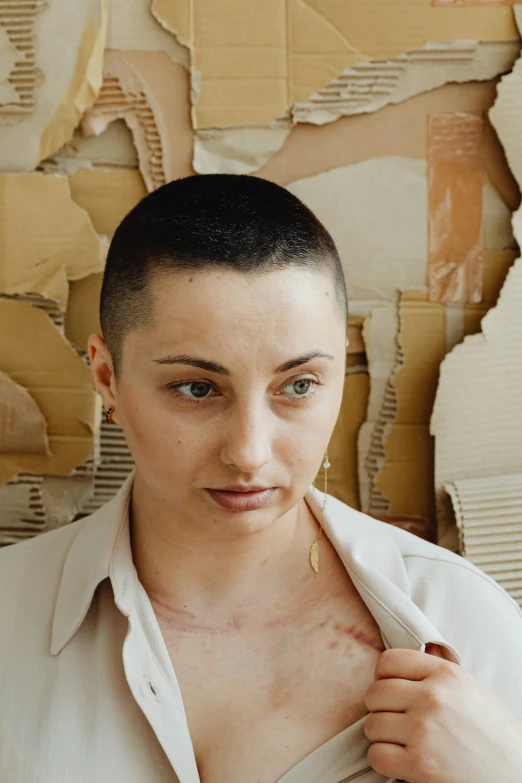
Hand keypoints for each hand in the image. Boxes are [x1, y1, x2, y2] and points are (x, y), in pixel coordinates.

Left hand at [363, 645, 521, 782]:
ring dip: (382, 737)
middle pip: (374, 693)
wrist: (516, 775)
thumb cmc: (494, 733)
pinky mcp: (419, 765)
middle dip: (380, 709)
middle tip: (396, 720)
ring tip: (402, 742)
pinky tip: (401, 761)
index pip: (388, 661)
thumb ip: (438, 671)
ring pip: (372, 725)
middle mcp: (432, 697)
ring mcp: (424, 730)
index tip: (392, 692)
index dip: (383, 677)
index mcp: (446, 674)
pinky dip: (383, 760)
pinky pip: (376, 755)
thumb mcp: (471, 689)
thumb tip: (418, 651)